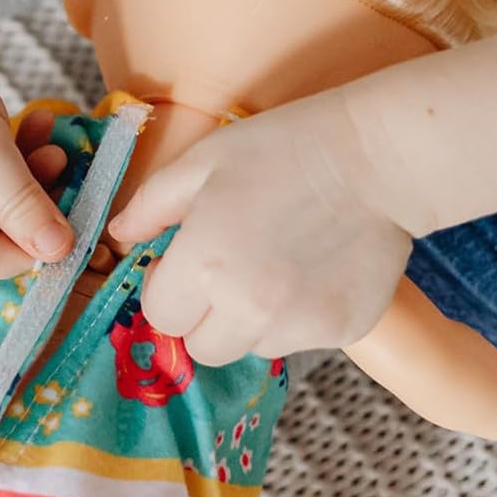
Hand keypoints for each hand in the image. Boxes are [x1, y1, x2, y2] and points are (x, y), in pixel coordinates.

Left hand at [107, 88, 410, 365]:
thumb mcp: (204, 161)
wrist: (378, 157)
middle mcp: (250, 308)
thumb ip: (151, 205)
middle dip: (206, 316)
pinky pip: (301, 341)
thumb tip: (117, 236)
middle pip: (202, 347)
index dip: (170, 289)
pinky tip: (315, 270)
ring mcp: (299, 326)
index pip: (162, 316)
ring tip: (279, 265)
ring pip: (252, 348)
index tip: (188, 262)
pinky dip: (300, 317)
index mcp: (205, 265)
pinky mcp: (342, 332)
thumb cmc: (285, 148)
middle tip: (230, 270)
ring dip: (253, 319)